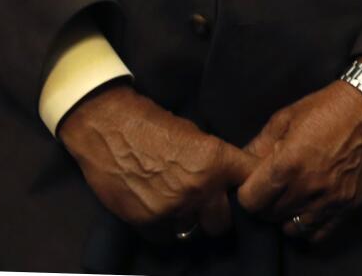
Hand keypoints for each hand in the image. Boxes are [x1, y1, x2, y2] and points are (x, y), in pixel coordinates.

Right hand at [57, 84, 256, 240]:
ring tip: (187, 208)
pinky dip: (169, 229)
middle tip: (213, 203)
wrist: (108, 129)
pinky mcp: (145, 222)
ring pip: (196, 232)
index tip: (247, 186)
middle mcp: (198, 190)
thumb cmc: (154, 124)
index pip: (252, 181)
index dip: (252, 183)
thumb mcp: (198, 134)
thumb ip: (218, 161)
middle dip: (220, 212)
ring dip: (194, 222)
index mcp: (216, 163)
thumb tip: (234, 177)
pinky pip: (168, 237)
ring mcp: (171, 210)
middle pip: (225, 221)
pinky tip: (165, 212)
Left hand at [236, 73, 361, 244]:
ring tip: (292, 198)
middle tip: (274, 188)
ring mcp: (330, 199)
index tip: (254, 184)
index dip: (248, 193)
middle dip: (266, 204)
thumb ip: (259, 145)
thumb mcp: (286, 118)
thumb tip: (241, 164)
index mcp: (287, 165)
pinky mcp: (349, 204)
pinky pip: (319, 233)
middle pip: (270, 215)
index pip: (250, 201)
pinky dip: (310, 226)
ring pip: (292, 228)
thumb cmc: (329, 108)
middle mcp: (307, 187)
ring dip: (287, 216)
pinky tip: (310, 209)